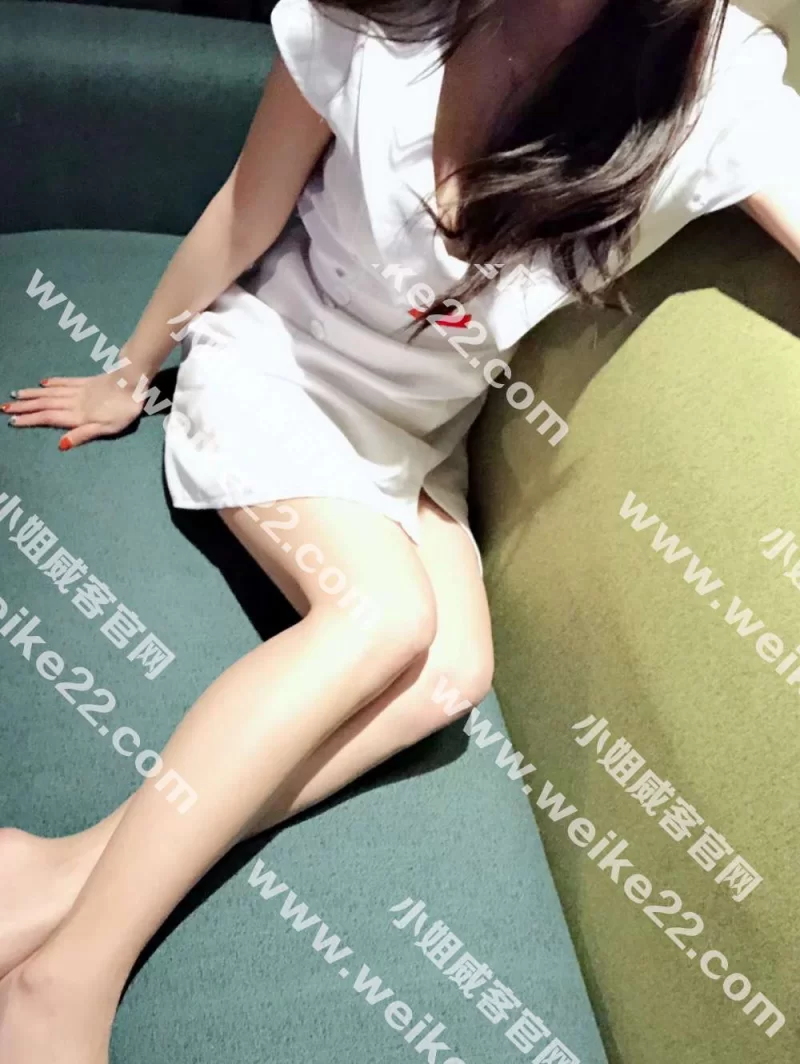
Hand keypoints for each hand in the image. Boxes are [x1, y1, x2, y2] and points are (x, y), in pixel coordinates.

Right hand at [1, 371, 145, 449]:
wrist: (133, 380)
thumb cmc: (124, 409)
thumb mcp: (107, 428)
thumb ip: (83, 435)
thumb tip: (60, 445)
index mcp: (78, 415)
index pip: (48, 418)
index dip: (30, 419)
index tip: (12, 420)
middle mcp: (74, 402)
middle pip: (45, 404)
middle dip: (24, 407)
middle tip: (4, 407)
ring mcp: (80, 390)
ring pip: (51, 392)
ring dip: (33, 394)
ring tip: (16, 394)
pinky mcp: (88, 381)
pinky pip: (65, 381)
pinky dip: (53, 382)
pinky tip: (43, 382)